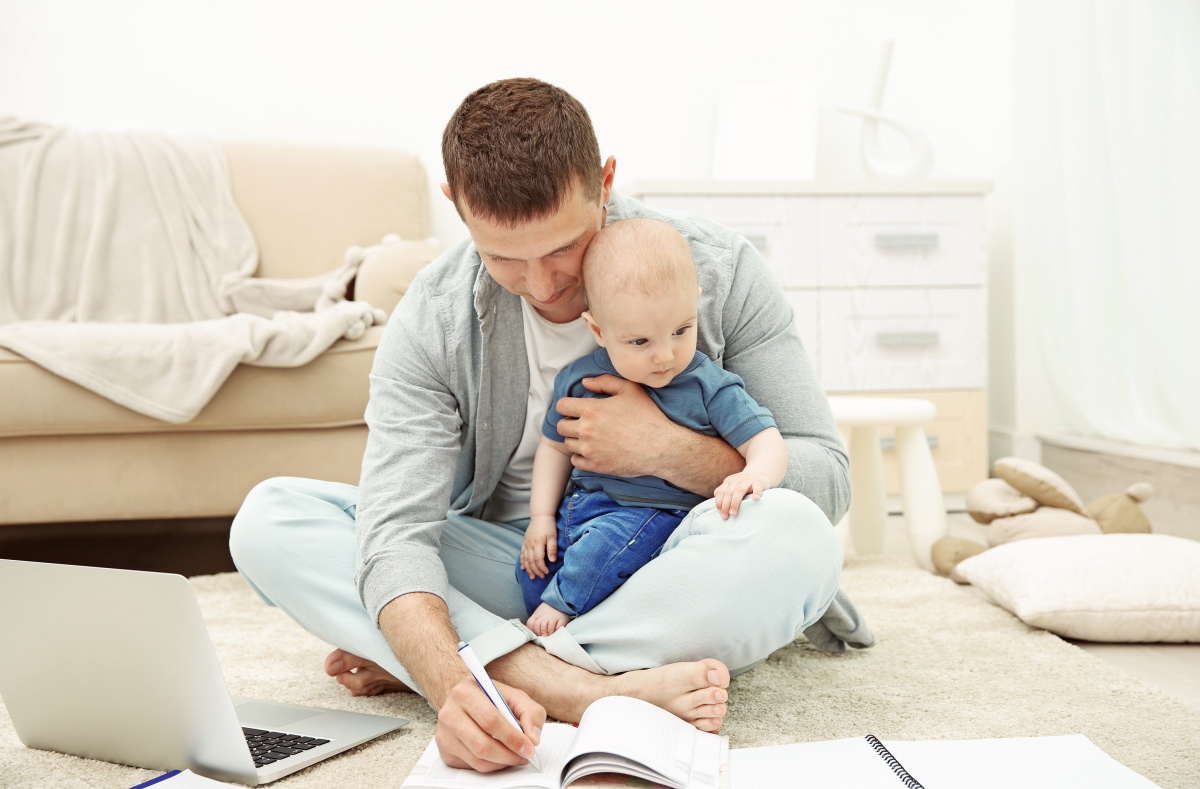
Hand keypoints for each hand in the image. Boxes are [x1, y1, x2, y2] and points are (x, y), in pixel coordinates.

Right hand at [435, 677, 544, 771]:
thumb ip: (530, 713)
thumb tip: (533, 738)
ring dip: (502, 762)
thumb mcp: (514, 696)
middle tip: (525, 756)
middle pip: (482, 745)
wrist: (464, 699)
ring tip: (515, 756)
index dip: (512, 738)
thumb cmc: (490, 697)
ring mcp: (444, 734)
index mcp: (465, 693)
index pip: (490, 720)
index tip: (529, 747)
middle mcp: (450, 713)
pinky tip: (499, 756)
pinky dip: (491, 765)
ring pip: (477, 759)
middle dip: (509, 754)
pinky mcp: (444, 750)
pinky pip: (471, 766)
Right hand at [519, 516, 558, 578]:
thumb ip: (552, 548)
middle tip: (541, 577)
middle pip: (531, 561)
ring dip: (528, 569)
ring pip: (525, 559)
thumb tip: (552, 560)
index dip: (541, 567)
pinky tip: (523, 567)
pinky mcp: (525, 542)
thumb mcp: (553, 536)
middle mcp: (530, 545)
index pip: (538, 559)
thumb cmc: (548, 525)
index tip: (546, 572)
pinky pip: (522, 553)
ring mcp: (526, 543)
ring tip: (531, 576)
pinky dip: (522, 561)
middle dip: (535, 570)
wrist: (540, 515)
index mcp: (538, 544)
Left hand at [554, 375, 673, 476]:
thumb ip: (605, 382)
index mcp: (592, 410)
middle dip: (570, 422)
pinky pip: (576, 461)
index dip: (567, 405)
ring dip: (576, 439)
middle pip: (561, 426)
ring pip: (568, 444)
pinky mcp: (596, 466)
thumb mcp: (630, 390)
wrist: (661, 447)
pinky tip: (593, 451)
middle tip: (583, 423)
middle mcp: (586, 430)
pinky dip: (581, 456)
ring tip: (590, 437)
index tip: (574, 408)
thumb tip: (585, 383)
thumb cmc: (647, 416)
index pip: (562, 406)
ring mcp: (590, 450)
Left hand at [714, 470, 771, 518]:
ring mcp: (748, 480)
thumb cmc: (744, 484)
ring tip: (733, 513)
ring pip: (740, 490)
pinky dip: (756, 492)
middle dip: (725, 505)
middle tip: (725, 516)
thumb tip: (718, 507)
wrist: (759, 474)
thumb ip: (724, 493)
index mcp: (729, 481)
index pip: (720, 491)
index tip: (719, 512)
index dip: (718, 502)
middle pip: (729, 492)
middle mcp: (737, 480)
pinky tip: (755, 499)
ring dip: (735, 502)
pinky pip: (757, 487)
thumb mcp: (732, 486)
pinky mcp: (758, 482)